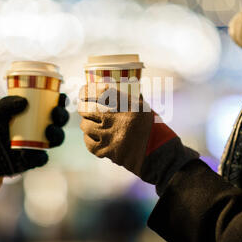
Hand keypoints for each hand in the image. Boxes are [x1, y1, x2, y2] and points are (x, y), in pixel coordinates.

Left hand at [0, 94, 68, 176]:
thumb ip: (7, 104)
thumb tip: (24, 102)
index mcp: (37, 112)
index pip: (54, 104)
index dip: (62, 101)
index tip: (61, 97)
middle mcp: (43, 127)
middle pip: (60, 121)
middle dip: (62, 116)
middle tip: (55, 113)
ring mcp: (40, 143)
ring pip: (57, 139)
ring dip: (57, 135)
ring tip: (49, 131)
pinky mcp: (34, 158)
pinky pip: (42, 159)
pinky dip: (40, 156)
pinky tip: (33, 153)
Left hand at [78, 84, 198, 194]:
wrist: (159, 155)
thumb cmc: (152, 129)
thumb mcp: (144, 108)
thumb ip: (128, 98)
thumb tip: (111, 86)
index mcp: (129, 106)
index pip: (101, 92)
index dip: (88, 89)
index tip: (83, 89)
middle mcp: (119, 120)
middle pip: (88, 109)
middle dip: (82, 106)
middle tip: (83, 106)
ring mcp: (112, 137)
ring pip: (86, 126)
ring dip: (86, 123)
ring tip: (89, 122)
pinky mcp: (109, 152)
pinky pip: (89, 143)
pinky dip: (88, 138)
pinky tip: (91, 136)